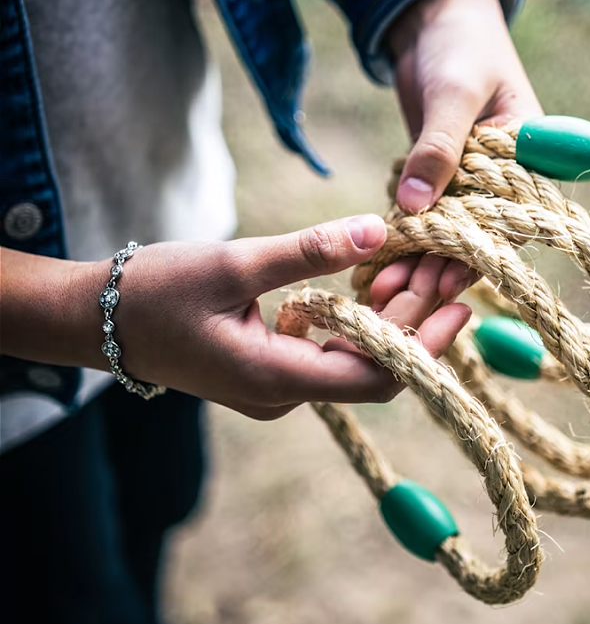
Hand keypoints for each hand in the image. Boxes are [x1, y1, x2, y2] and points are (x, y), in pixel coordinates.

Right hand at [95, 216, 468, 419]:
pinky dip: (355, 318)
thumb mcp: (233, 263)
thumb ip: (307, 250)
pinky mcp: (270, 369)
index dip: (424, 344)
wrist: (96, 319)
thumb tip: (377, 228)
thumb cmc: (154, 291)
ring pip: (353, 359)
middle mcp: (284, 394)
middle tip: (447, 268)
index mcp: (276, 379)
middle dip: (414, 321)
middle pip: (373, 369)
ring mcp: (276, 386)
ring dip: (387, 317)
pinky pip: (328, 351)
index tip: (459, 302)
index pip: (377, 377)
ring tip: (419, 266)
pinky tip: (371, 279)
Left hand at [387, 0, 544, 297]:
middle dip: (436, 270)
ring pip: (442, 234)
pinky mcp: (436, 179)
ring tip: (383, 292)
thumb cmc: (461, 46)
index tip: (443, 285)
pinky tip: (377, 267)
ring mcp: (466, 183)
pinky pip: (421, 217)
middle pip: (471, 238)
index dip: (475, 258)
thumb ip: (438, 147)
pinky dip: (402, 240)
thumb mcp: (454, 93)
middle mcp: (499, 180)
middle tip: (403, 301)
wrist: (434, 19)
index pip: (505, 223)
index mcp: (526, 162)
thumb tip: (416, 207)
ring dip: (415, 263)